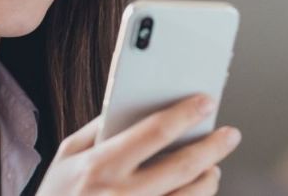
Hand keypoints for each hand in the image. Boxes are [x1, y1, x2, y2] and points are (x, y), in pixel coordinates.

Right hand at [36, 94, 240, 194]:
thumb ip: (98, 129)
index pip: (153, 132)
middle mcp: (120, 194)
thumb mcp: (66, 155)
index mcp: (99, 165)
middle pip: (181, 167)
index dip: (185, 114)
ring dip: (208, 179)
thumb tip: (133, 105)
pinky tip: (196, 192)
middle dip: (212, 147)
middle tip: (230, 134)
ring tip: (213, 167)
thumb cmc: (57, 194)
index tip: (206, 101)